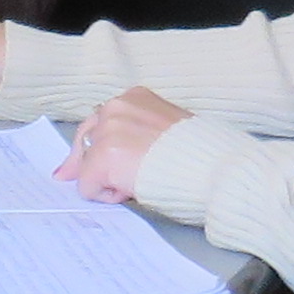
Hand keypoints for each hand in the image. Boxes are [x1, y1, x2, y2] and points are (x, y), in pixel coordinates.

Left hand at [60, 90, 186, 202]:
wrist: (208, 165)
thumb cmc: (196, 151)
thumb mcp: (165, 127)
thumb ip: (137, 133)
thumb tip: (115, 152)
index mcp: (133, 97)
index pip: (101, 122)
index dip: (101, 146)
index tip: (105, 161)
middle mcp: (115, 108)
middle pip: (85, 141)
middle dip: (92, 162)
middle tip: (104, 179)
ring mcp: (106, 132)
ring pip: (87, 166)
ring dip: (108, 179)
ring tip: (137, 181)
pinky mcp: (102, 158)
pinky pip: (88, 187)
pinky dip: (107, 196)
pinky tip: (132, 190)